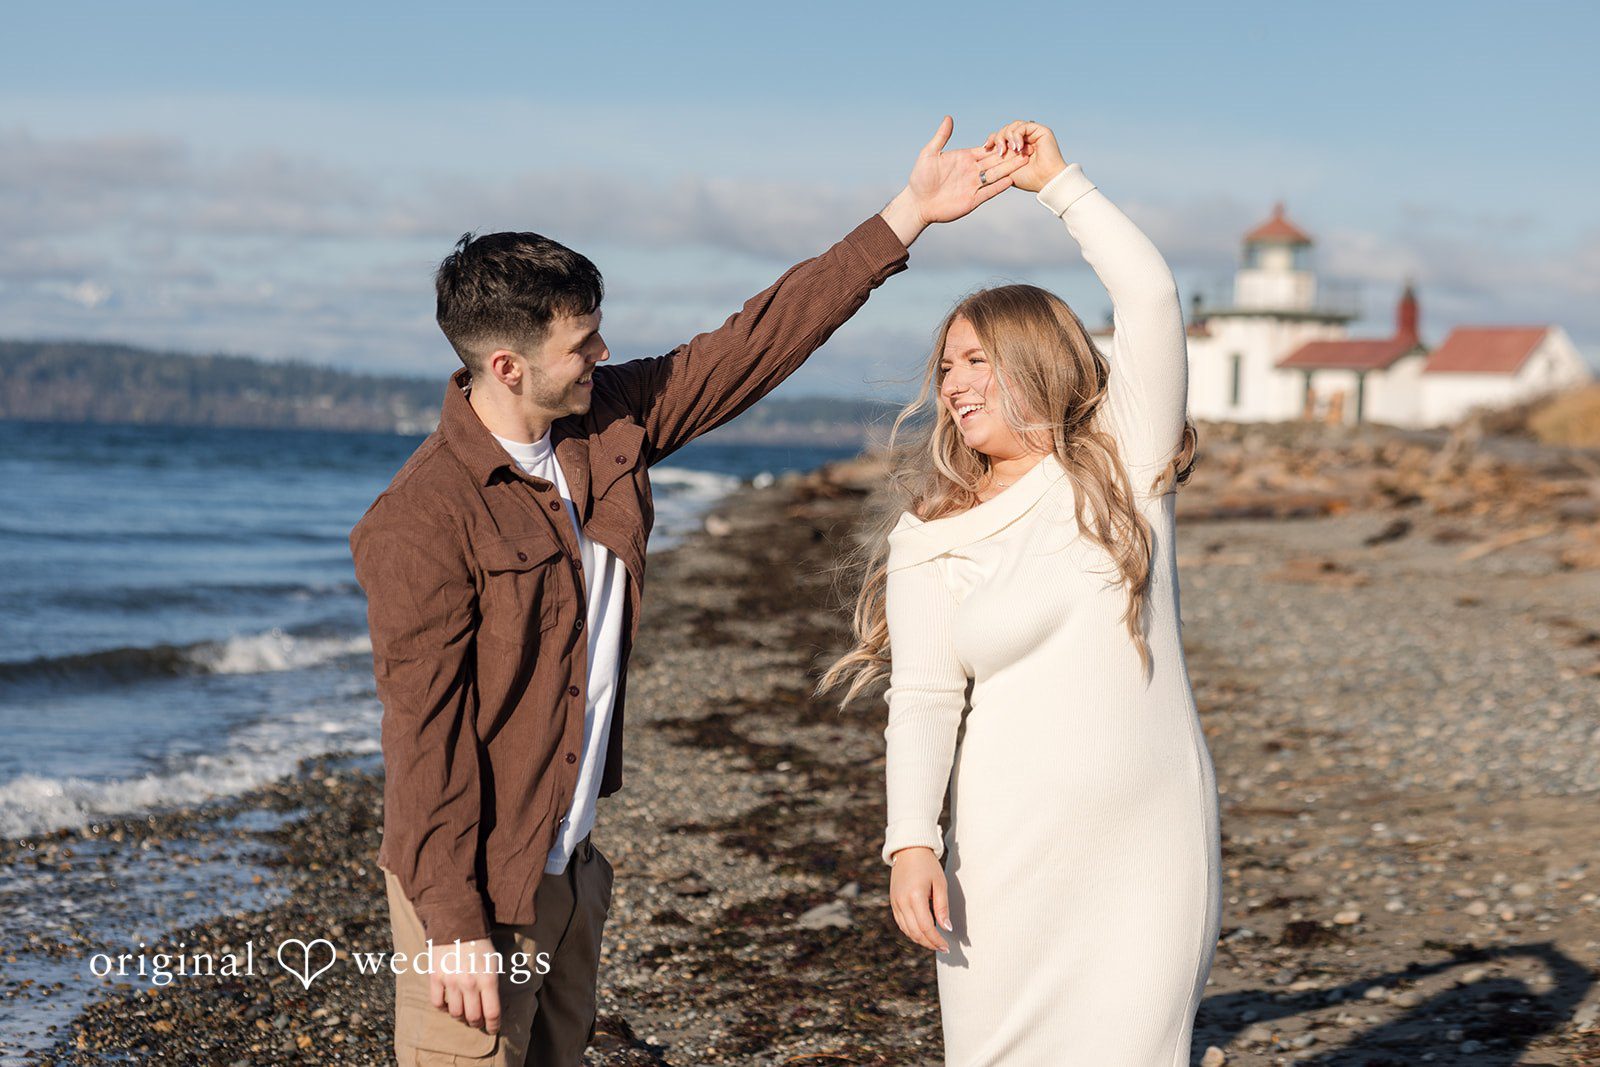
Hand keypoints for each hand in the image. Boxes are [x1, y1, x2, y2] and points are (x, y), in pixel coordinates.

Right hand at [429, 937, 501, 1033]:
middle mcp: (470, 983)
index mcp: (488, 978)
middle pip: (473, 1018)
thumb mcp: (494, 962)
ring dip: (460, 1016)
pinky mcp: (435, 978)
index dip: (493, 1026)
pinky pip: (437, 1004)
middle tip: (477, 1020)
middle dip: (477, 1023)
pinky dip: (443, 1008)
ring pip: (455, 1013)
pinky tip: (448, 1003)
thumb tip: (492, 1008)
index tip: (493, 1029)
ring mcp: (451, 981)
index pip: (492, 1013)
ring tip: (463, 1011)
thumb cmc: (479, 945)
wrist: (457, 924)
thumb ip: (493, 985)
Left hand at [880, 116, 1027, 245]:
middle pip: (995, 161)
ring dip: (1010, 168)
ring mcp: (973, 185)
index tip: (1014, 137)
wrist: (918, 203)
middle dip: (1010, 155)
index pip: (986, 150)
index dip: (999, 144)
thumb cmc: (920, 178)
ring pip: (996, 175)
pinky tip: (1011, 179)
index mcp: (964, 158)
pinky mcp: (973, 200)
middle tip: (1027, 147)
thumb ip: (941, 137)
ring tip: (1025, 161)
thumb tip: (948, 117)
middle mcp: (972, 171)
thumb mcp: (929, 154)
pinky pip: (989, 191)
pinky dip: (1000, 186)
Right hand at [889, 846, 950, 951]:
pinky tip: (922, 933)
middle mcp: (902, 902)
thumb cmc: (927, 865)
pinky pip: (901, 923)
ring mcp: (895, 903)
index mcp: (915, 896)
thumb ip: (943, 907)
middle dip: (930, 943)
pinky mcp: (893, 902)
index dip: (937, 940)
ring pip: (907, 930)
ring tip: (934, 942)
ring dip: (920, 940)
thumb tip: (947, 929)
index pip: (926, 927)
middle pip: (915, 932)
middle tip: (942, 948)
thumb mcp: (940, 884)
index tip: (947, 947)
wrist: (908, 850)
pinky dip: (911, 932)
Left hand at [984, 120, 1067, 193]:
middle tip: (1001, 152)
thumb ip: (994, 159)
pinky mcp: (1040, 130)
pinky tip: (1019, 147)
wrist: (1045, 181)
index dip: (992, 139)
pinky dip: (1018, 134)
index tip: (986, 147)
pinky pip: (1023, 125)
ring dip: (1008, 136)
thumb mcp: (1005, 169)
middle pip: (1005, 129)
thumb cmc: (1027, 179)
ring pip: (1013, 126)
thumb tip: (980, 151)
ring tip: (1013, 150)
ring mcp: (1032, 134)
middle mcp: (1023, 139)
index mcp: (1015, 147)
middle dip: (999, 138)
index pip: (1000, 136)